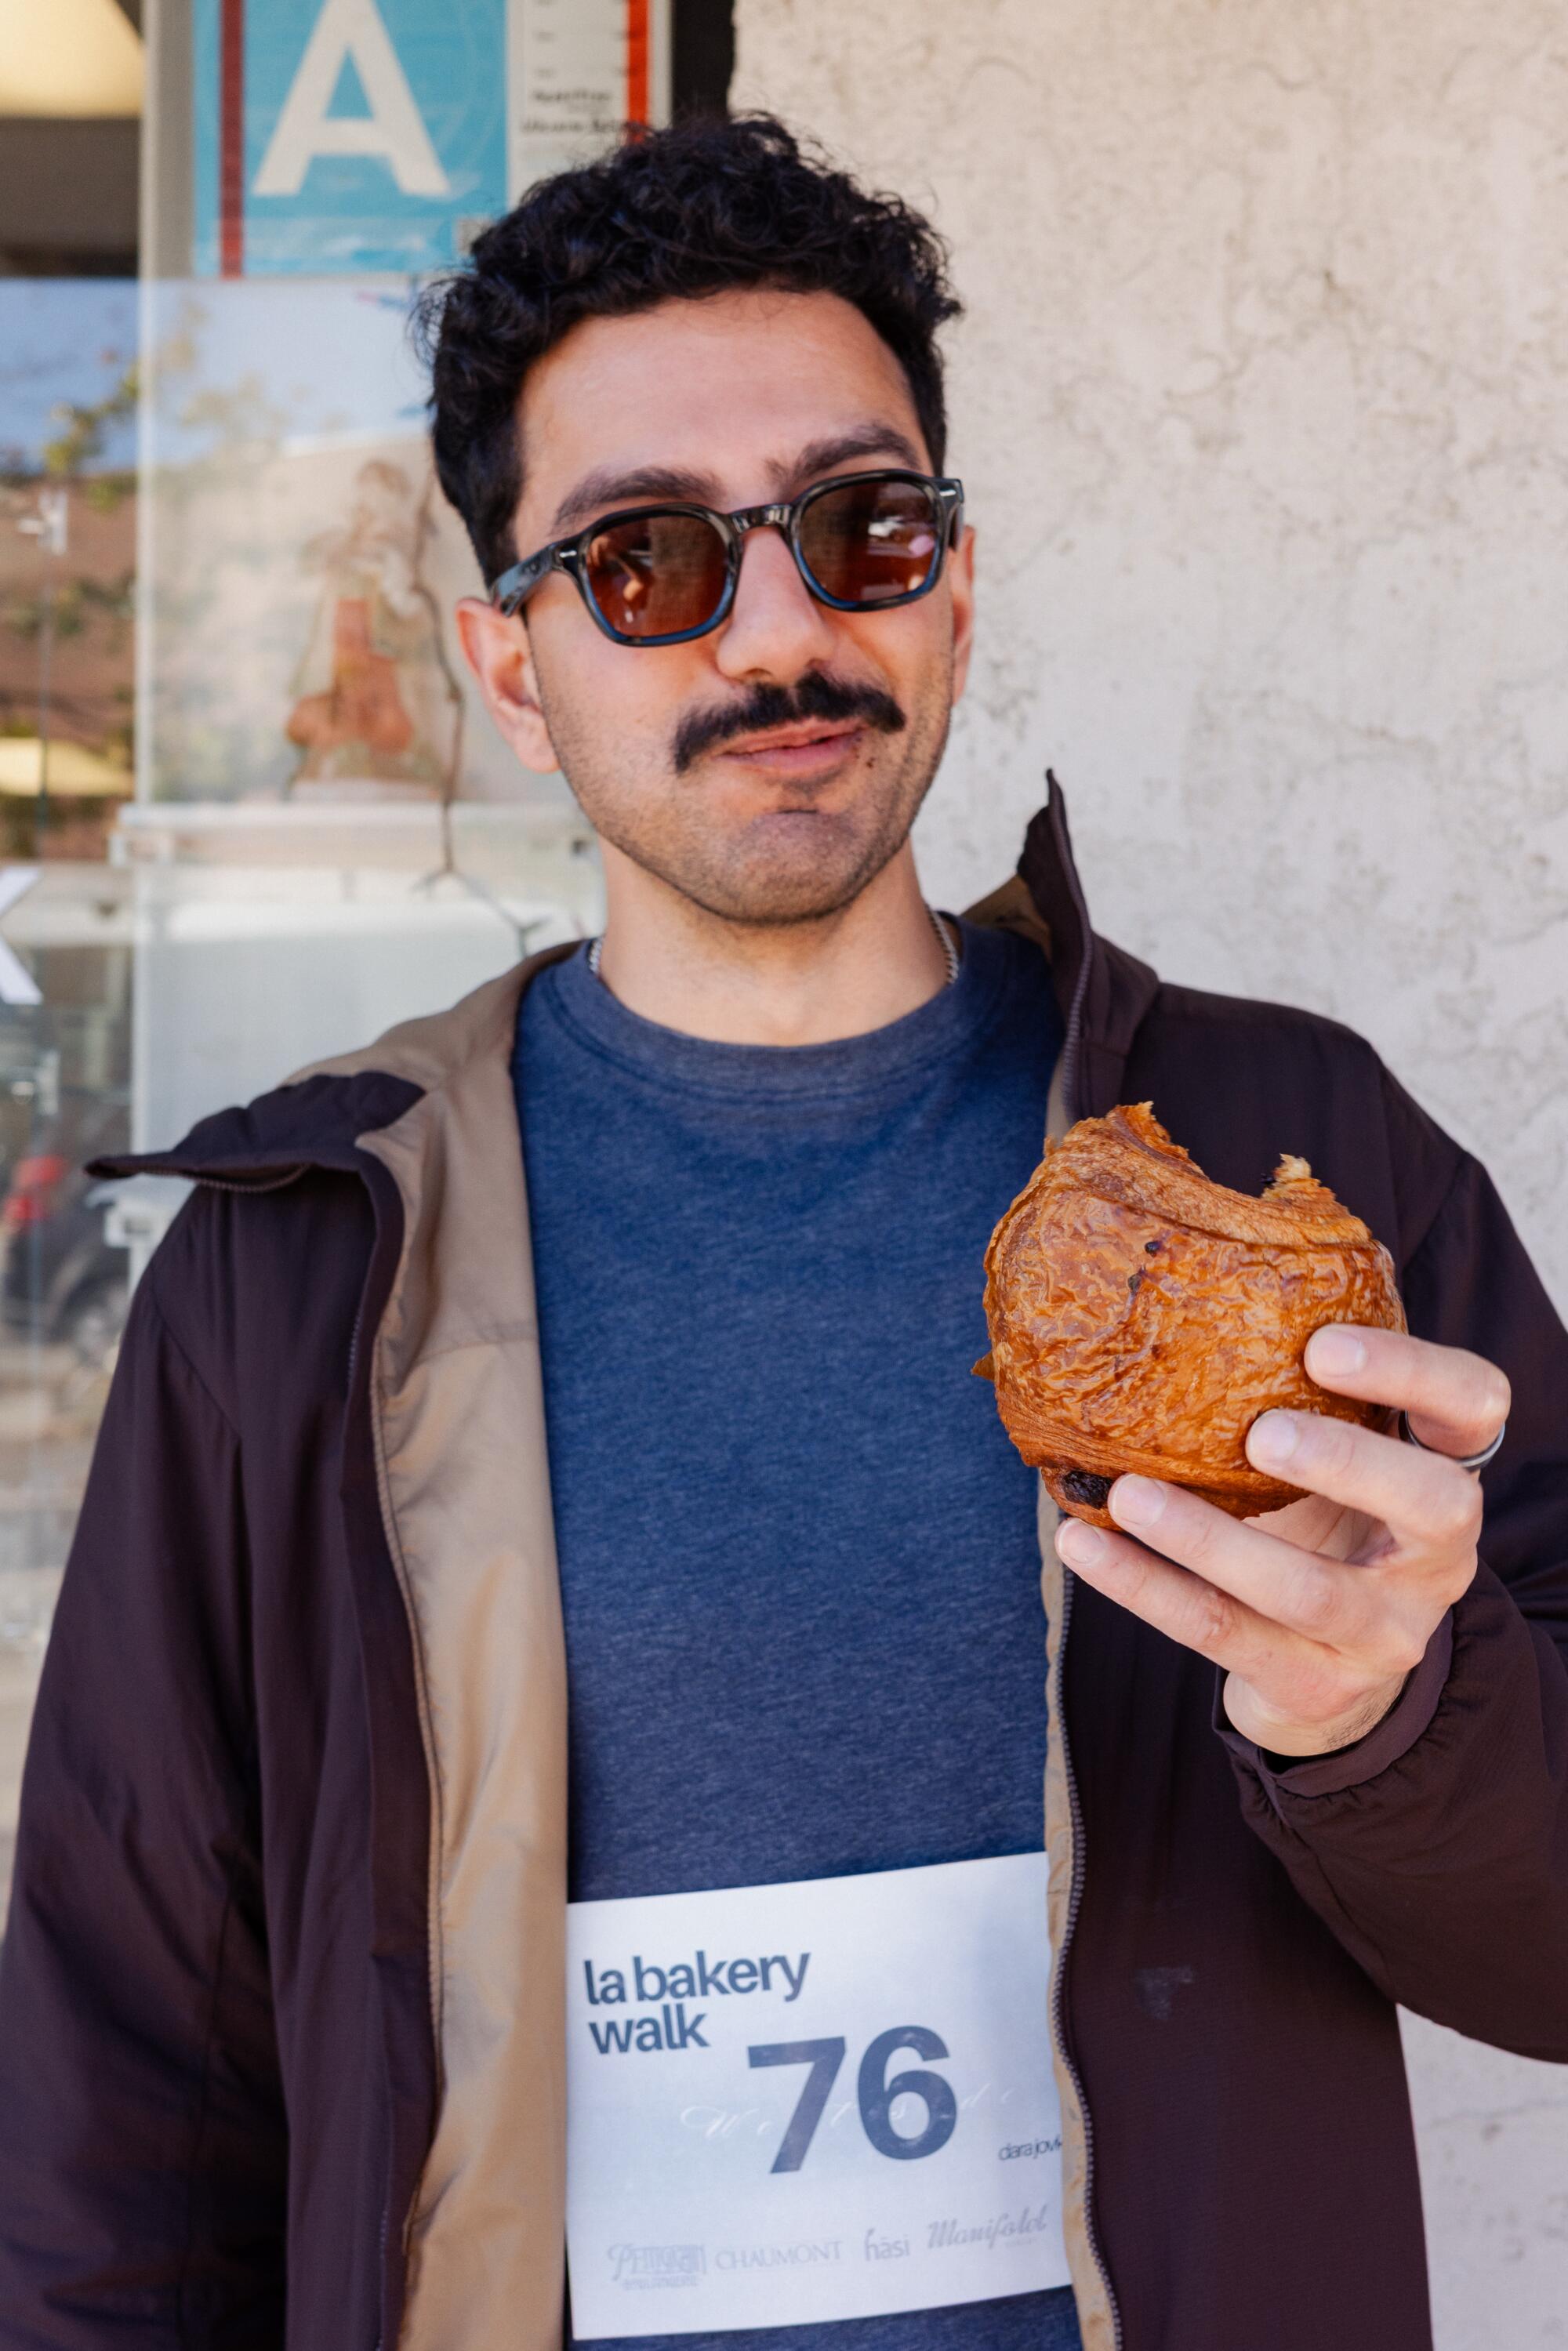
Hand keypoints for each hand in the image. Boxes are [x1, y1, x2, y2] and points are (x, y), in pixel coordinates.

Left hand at [1053, 1325, 1509, 1756]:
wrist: (1324, 1671)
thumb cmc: (1319, 1527)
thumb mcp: (1331, 1456)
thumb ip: (1297, 1391)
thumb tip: (1183, 1274)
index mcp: (1444, 1471)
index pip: (1473, 1407)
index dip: (1412, 1372)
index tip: (1322, 1346)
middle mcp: (1437, 1556)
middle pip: (1434, 1505)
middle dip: (1348, 1463)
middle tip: (1260, 1433)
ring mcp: (1383, 1630)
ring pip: (1307, 1590)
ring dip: (1209, 1539)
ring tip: (1130, 1494)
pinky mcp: (1315, 1684)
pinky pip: (1222, 1632)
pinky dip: (1144, 1586)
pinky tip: (1083, 1545)